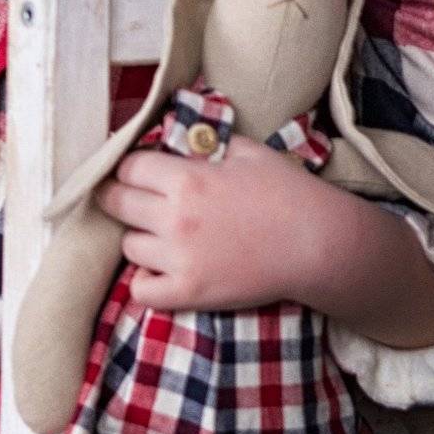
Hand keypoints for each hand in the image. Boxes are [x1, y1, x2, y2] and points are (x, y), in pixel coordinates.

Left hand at [93, 133, 320, 312]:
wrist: (316, 243)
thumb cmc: (285, 190)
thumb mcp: (244, 150)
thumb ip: (204, 144)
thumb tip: (178, 140)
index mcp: (186, 178)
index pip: (128, 167)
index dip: (129, 166)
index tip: (134, 171)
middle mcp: (175, 218)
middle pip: (117, 203)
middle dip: (119, 196)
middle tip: (128, 197)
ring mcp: (180, 259)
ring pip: (128, 246)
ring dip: (138, 236)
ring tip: (156, 233)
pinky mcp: (190, 293)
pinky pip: (141, 290)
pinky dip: (145, 279)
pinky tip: (161, 267)